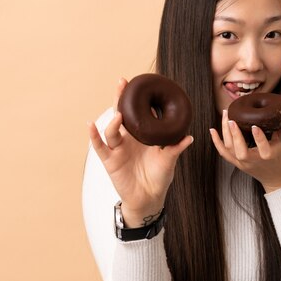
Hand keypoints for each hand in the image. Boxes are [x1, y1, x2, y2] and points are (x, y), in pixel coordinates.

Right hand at [87, 78, 192, 226]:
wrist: (149, 198)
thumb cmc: (159, 176)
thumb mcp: (169, 160)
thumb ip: (175, 147)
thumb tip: (189, 137)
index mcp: (143, 135)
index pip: (139, 113)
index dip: (138, 99)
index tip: (140, 84)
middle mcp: (129, 138)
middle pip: (122, 114)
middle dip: (121, 98)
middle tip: (122, 82)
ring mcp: (118, 148)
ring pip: (112, 129)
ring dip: (114, 121)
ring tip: (119, 115)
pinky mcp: (110, 160)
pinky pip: (100, 146)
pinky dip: (94, 136)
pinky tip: (91, 125)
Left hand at [209, 98, 280, 192]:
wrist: (277, 178)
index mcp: (268, 156)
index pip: (263, 148)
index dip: (258, 138)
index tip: (254, 126)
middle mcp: (253, 161)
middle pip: (240, 151)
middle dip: (235, 136)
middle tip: (231, 119)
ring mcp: (243, 163)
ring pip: (230, 150)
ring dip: (225, 133)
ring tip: (226, 116)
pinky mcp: (236, 163)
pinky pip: (223, 153)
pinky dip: (216, 142)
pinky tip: (212, 130)